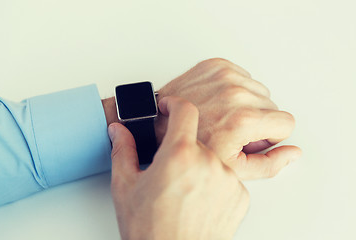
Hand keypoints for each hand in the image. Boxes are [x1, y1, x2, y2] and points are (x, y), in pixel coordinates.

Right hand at [108, 97, 249, 239]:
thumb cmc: (150, 231)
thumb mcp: (125, 187)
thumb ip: (123, 151)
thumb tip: (119, 131)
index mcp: (179, 154)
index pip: (185, 110)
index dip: (174, 104)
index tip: (169, 107)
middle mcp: (208, 161)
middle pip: (194, 141)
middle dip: (180, 151)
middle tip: (168, 173)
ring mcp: (228, 179)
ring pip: (210, 160)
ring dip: (198, 168)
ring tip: (183, 193)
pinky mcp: (240, 196)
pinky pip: (226, 178)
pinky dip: (213, 184)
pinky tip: (198, 202)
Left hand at [156, 58, 300, 179]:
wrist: (159, 121)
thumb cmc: (191, 145)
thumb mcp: (232, 169)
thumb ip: (269, 164)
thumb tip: (293, 152)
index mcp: (243, 119)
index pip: (286, 123)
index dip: (270, 136)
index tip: (250, 139)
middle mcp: (237, 93)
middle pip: (273, 107)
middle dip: (258, 121)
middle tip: (232, 130)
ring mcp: (226, 76)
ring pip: (260, 91)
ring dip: (247, 104)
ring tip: (223, 115)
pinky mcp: (217, 65)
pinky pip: (245, 77)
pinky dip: (236, 90)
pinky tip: (218, 102)